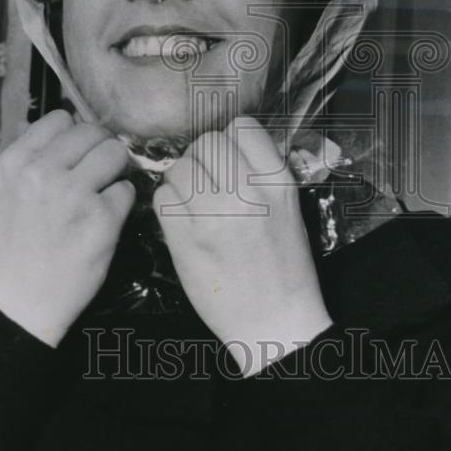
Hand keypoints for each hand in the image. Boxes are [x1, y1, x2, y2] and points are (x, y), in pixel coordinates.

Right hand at [0, 109, 133, 346]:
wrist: (20, 303)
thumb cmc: (18, 247)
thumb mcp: (11, 191)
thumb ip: (38, 159)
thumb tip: (77, 131)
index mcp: (16, 161)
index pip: (61, 118)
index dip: (75, 136)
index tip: (76, 156)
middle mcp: (42, 171)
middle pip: (93, 132)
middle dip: (100, 151)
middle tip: (96, 176)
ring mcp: (74, 193)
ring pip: (116, 154)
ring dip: (114, 173)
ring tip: (101, 195)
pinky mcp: (101, 219)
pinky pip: (127, 191)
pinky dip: (121, 205)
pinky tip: (103, 222)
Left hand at [153, 117, 332, 375]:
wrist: (275, 322)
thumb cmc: (283, 267)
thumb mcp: (287, 209)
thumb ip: (259, 173)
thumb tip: (225, 144)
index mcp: (278, 183)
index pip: (241, 127)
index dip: (230, 140)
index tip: (229, 161)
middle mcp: (247, 193)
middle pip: (206, 142)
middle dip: (202, 159)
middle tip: (207, 183)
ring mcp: (213, 216)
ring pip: (179, 167)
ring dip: (181, 180)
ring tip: (193, 202)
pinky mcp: (184, 240)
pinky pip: (162, 198)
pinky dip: (168, 204)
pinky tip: (182, 220)